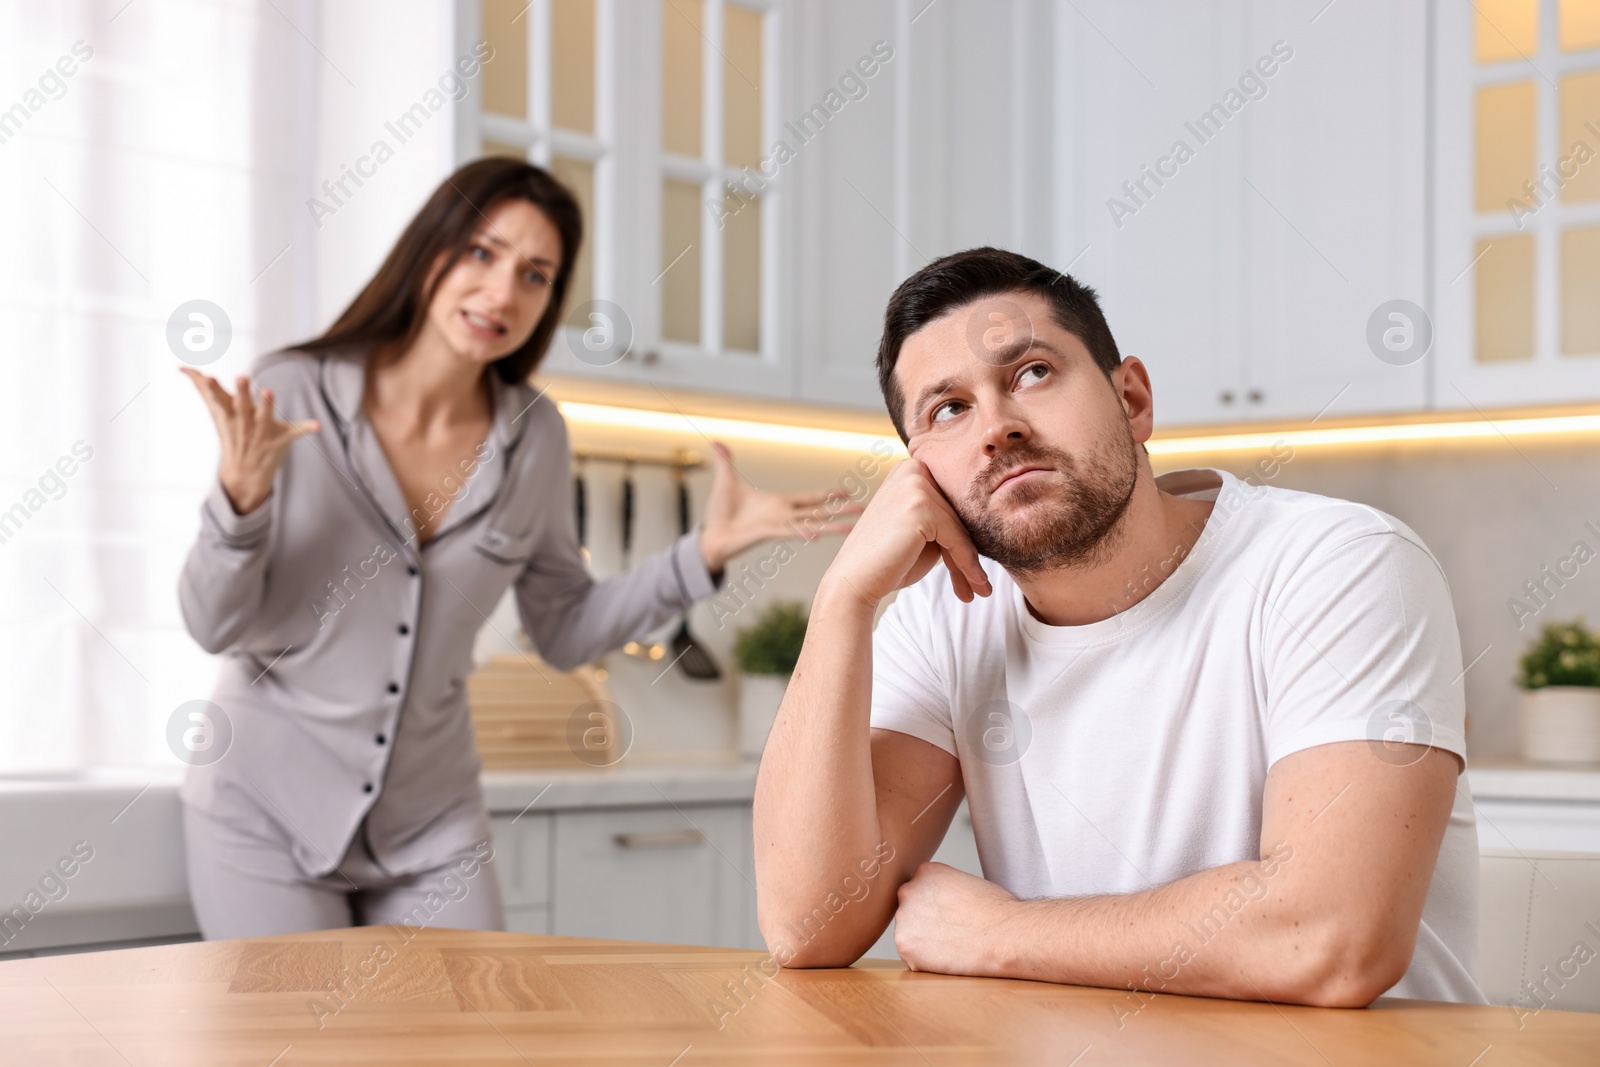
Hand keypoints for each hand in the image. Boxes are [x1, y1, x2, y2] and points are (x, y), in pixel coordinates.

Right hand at [181, 368, 320, 515]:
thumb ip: (202, 387)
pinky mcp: (281, 438)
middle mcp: (245, 422)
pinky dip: (307, 428)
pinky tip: (318, 426)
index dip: (213, 388)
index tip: (207, 376)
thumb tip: (181, 367)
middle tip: (242, 376)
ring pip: (265, 417)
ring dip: (267, 406)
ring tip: (269, 391)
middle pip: (243, 406)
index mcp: (229, 414)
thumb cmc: (232, 432)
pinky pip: (296, 432)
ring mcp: (263, 431)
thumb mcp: (217, 411)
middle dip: (243, 392)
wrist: (244, 474)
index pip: (219, 399)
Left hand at [698, 440, 864, 573]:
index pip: (810, 498)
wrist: (710, 536)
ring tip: (852, 528)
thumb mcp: (726, 481)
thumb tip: (716, 441)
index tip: (848, 491)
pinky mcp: (767, 532)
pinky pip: (790, 531)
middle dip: (841, 510)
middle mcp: (784, 514)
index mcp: (779, 503)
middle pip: (819, 511)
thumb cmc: (720, 513)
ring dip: (832, 525)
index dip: (828, 495)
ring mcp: (778, 524)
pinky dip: (804, 532)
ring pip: (811, 523)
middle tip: (864, 509)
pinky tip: (817, 535)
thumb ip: (725, 461)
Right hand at [819, 453, 990, 609]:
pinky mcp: (920, 505)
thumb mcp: (924, 534)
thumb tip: (991, 524)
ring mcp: (915, 484)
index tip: (975, 570)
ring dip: (971, 563)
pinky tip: (975, 585)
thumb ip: (949, 521)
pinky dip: (967, 564)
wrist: (854, 582)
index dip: (965, 538)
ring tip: (979, 590)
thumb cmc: (888, 561)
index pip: (952, 504)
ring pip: (960, 527)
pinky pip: (956, 538)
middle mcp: (912, 469)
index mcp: (911, 470)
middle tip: (979, 585)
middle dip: (969, 553)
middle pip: (957, 514)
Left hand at [894, 861, 1021, 976]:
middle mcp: (909, 891)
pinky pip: (912, 956)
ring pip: (909, 933)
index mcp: (925, 872)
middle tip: (951, 931)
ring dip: (925, 941)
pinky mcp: (905, 946)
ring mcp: (904, 919)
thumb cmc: (996, 912)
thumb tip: (937, 902)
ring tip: (952, 944)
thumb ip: (942, 888)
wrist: (1005, 936)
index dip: (936, 905)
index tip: (951, 914)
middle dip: (925, 921)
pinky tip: (948, 957)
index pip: (920, 890)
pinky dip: (926, 962)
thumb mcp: (965, 882)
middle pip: (910, 910)